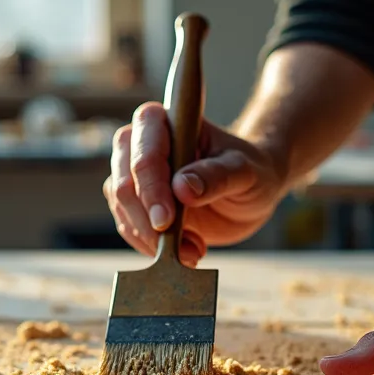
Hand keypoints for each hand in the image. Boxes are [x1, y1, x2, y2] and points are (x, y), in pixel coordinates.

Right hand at [102, 102, 287, 265]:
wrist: (251, 193)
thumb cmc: (250, 170)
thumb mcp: (244, 171)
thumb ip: (216, 176)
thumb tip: (182, 187)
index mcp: (164, 123)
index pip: (145, 152)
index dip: (151, 187)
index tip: (166, 220)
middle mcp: (141, 145)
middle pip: (124, 183)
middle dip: (147, 220)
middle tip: (179, 246)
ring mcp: (135, 177)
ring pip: (122, 209)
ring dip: (152, 239)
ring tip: (193, 250)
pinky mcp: (138, 205)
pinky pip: (131, 228)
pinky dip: (152, 247)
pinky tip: (185, 252)